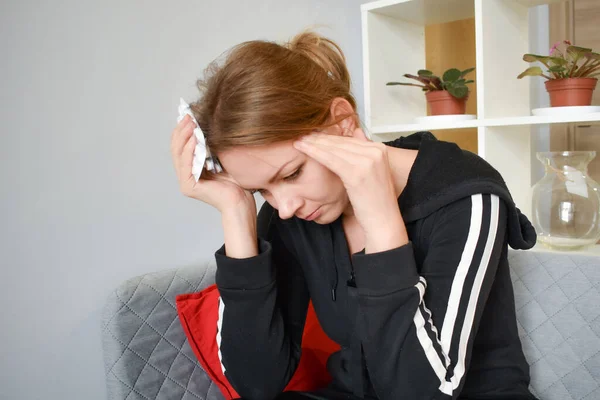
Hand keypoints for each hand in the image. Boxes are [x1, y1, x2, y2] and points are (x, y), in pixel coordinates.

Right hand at [170, 115, 255, 215]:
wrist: (241, 202)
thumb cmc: (236, 181)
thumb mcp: (222, 157)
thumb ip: (212, 144)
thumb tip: (208, 122)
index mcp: (191, 167)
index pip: (181, 144)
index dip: (183, 128)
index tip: (190, 113)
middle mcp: (185, 174)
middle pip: (176, 147)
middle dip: (182, 129)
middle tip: (188, 115)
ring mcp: (185, 181)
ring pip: (178, 154)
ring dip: (184, 137)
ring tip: (191, 123)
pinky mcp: (188, 187)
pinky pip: (186, 165)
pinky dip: (189, 151)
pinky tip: (195, 139)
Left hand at [293, 133, 407, 252]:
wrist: (383, 220)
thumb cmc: (376, 200)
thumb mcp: (373, 170)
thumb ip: (365, 151)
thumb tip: (356, 132)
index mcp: (380, 149)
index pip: (348, 139)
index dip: (329, 138)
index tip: (313, 136)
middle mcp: (375, 151)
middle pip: (340, 143)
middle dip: (319, 139)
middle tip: (302, 135)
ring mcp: (368, 161)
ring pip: (333, 149)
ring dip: (313, 144)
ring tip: (299, 142)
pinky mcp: (357, 173)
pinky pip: (331, 160)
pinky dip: (315, 153)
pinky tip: (303, 150)